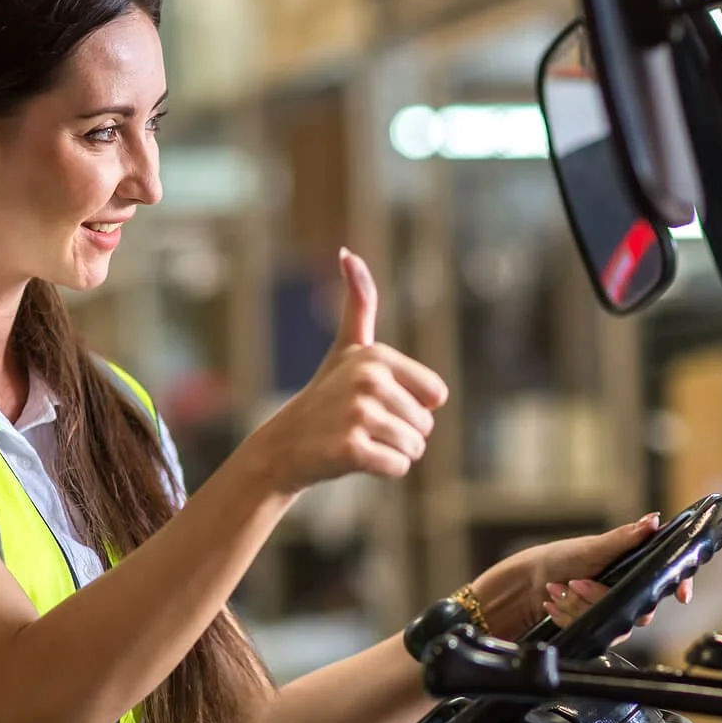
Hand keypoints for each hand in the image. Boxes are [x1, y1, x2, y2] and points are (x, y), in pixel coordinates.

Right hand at [250, 249, 447, 494]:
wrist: (286, 445)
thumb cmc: (326, 395)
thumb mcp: (347, 347)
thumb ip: (359, 303)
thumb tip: (348, 252)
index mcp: (377, 357)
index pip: (436, 396)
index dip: (413, 407)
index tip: (378, 402)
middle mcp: (368, 381)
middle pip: (426, 425)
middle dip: (402, 433)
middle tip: (363, 426)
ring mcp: (357, 415)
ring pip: (414, 448)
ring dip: (393, 453)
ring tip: (359, 440)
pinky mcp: (351, 449)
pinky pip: (397, 468)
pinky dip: (383, 470)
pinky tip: (354, 459)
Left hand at [469, 513, 694, 641]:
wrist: (530, 583)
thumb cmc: (562, 558)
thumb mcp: (593, 547)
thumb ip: (625, 538)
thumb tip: (654, 520)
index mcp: (634, 565)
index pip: (667, 577)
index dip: (681, 585)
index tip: (682, 596)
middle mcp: (629, 589)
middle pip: (639, 609)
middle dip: (600, 597)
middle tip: (576, 583)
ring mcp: (615, 609)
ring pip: (615, 624)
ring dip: (581, 608)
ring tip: (558, 590)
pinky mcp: (600, 627)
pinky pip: (596, 632)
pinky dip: (572, 618)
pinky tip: (555, 604)